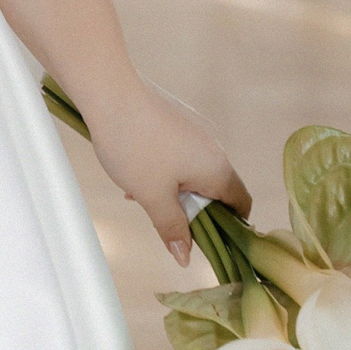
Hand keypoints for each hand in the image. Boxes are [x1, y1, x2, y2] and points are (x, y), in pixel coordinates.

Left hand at [77, 71, 252, 267]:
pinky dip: (163, 168)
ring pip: (192, 171)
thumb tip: (186, 258)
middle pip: (214, 189)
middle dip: (189, 208)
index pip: (241, 203)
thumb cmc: (134, 146)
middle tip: (159, 215)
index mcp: (217, 168)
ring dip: (171, 189)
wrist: (109, 91)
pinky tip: (133, 171)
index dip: (229, 226)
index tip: (205, 239)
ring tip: (138, 192)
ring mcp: (195, 129)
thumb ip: (172, 228)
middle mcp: (213, 147)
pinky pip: (179, 153)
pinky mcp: (176, 118)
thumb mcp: (153, 196)